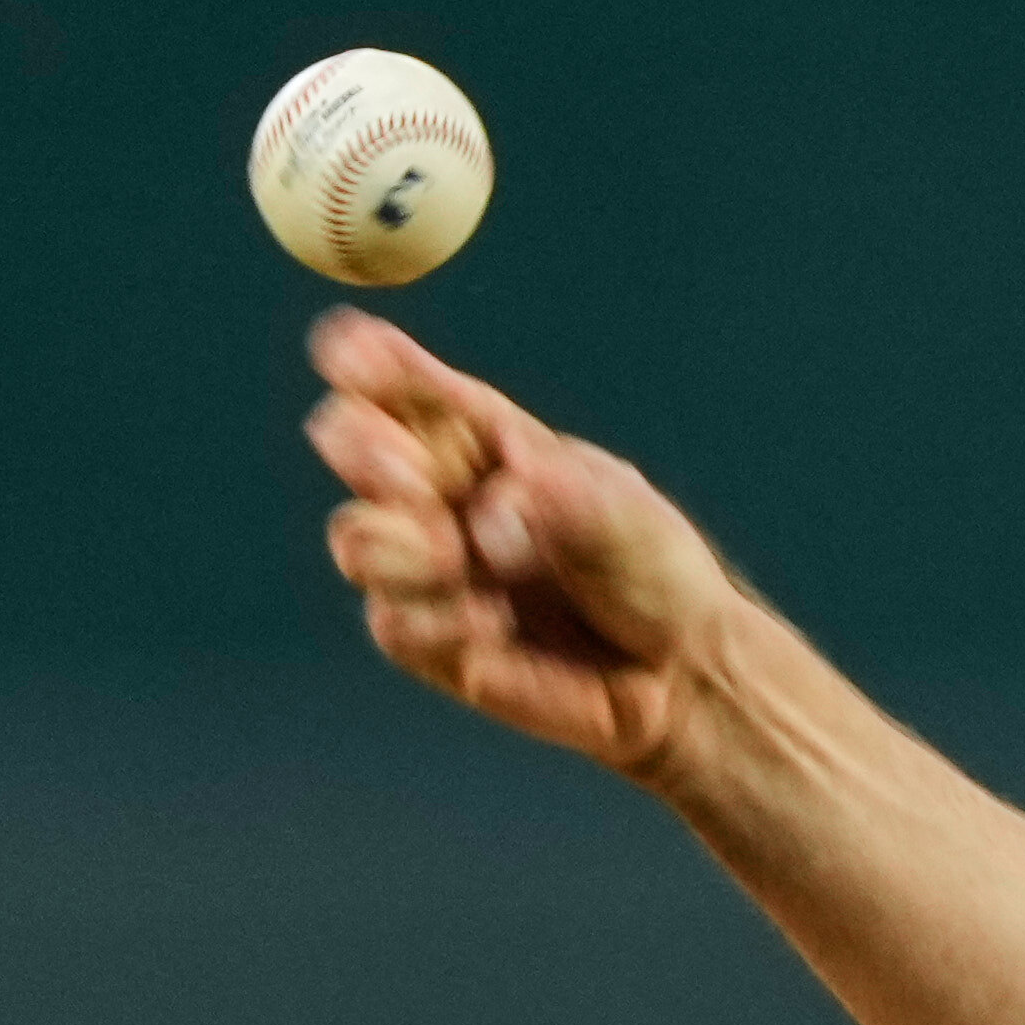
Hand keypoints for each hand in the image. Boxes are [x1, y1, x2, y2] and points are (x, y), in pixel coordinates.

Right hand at [303, 310, 739, 774]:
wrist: (679, 669)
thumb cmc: (654, 568)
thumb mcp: (621, 513)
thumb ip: (552, 500)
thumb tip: (483, 526)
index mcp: (482, 434)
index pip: (406, 381)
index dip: (364, 359)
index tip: (346, 356)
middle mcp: (440, 490)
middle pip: (349, 438)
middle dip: (362, 447)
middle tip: (410, 477)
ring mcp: (427, 564)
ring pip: (356, 539)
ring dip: (398, 548)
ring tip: (459, 559)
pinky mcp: (430, 638)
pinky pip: (392, 623)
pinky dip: (438, 622)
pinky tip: (493, 625)